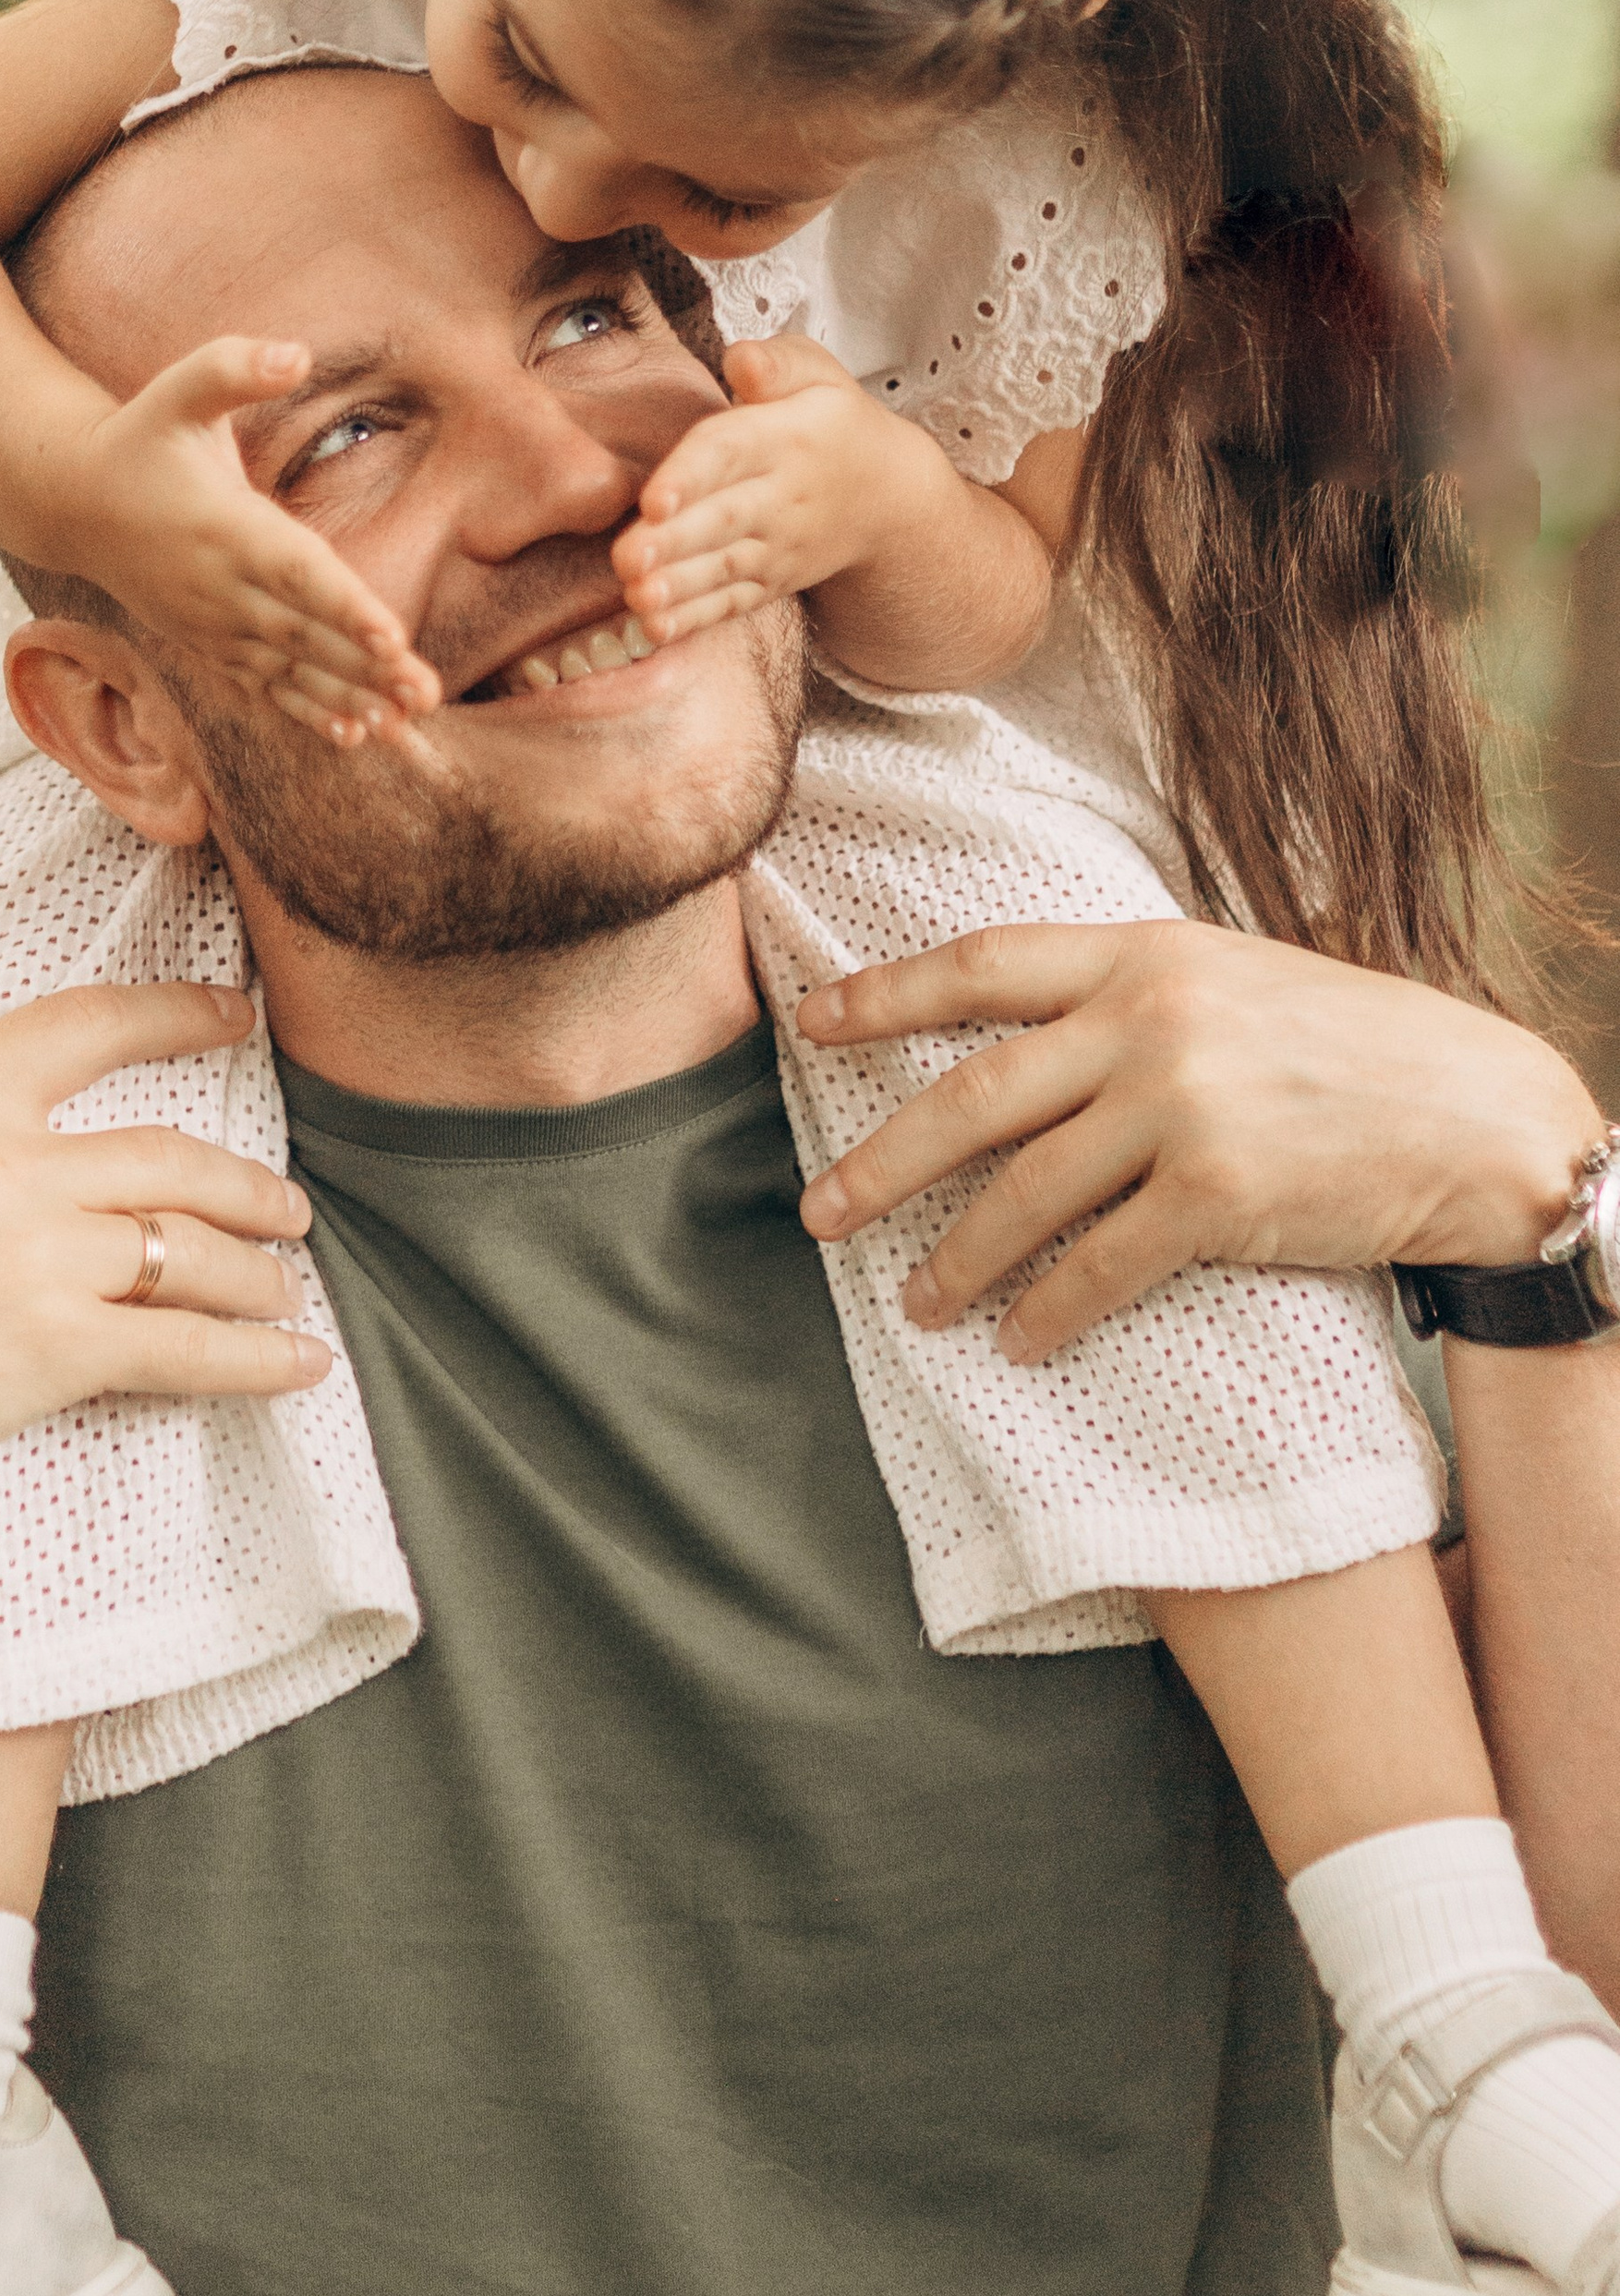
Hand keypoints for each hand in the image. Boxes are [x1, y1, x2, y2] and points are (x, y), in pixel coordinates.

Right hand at [0, 982, 331, 1542]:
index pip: (86, 1025)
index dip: (174, 1013)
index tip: (235, 1012)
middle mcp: (4, 1160)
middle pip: (171, 1155)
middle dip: (246, 1183)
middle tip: (288, 1206)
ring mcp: (38, 1251)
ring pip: (191, 1248)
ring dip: (257, 1272)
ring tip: (288, 1288)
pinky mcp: (59, 1345)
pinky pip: (186, 1345)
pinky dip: (256, 1356)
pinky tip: (302, 1364)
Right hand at [66, 338, 440, 743]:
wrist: (74, 502)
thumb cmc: (141, 437)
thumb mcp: (180, 387)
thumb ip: (235, 366)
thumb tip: (295, 352)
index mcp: (226, 525)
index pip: (296, 570)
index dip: (344, 605)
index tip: (392, 636)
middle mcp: (221, 586)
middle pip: (306, 635)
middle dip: (368, 668)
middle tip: (427, 694)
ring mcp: (215, 623)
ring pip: (291, 672)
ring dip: (351, 700)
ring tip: (406, 729)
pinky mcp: (211, 643)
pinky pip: (266, 687)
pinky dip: (308, 713)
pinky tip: (355, 738)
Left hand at [613, 334, 908, 640]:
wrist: (888, 497)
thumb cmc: (834, 425)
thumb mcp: (821, 376)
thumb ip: (777, 362)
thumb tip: (740, 359)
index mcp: (784, 438)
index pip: (731, 452)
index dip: (691, 475)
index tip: (654, 498)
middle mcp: (780, 498)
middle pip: (721, 519)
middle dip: (673, 541)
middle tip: (627, 558)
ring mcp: (776, 547)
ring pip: (723, 568)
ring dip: (678, 587)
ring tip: (637, 598)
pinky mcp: (770, 583)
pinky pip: (732, 603)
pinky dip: (696, 619)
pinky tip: (657, 629)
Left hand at [794, 922, 1605, 1361]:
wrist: (1485, 1117)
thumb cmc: (1359, 1051)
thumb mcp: (1237, 979)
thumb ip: (1134, 994)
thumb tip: (1027, 1031)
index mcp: (1147, 954)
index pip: (984, 964)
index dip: (887, 993)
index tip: (811, 1023)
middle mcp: (1152, 1020)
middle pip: (974, 1094)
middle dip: (884, 1163)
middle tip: (820, 1215)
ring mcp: (1184, 1106)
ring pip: (1023, 1192)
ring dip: (958, 1259)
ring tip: (920, 1304)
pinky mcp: (1220, 1195)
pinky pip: (1099, 1264)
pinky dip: (1049, 1309)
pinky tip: (1021, 1341)